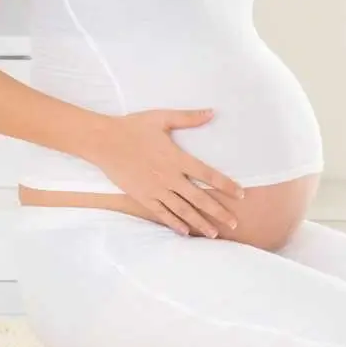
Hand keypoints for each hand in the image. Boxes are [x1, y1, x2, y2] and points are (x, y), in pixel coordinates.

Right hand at [90, 108, 243, 237]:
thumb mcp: (162, 118)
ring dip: (199, 222)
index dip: (226, 185)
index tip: (241, 194)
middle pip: (199, 198)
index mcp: (177, 158)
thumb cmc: (133, 127)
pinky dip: (174, 223)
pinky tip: (185, 232)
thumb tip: (212, 112)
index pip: (208, 174)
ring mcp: (156, 189)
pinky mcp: (143, 197)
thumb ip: (189, 118)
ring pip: (183, 210)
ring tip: (214, 234)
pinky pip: (162, 213)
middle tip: (234, 223)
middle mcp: (170, 177)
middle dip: (218, 212)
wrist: (104, 141)